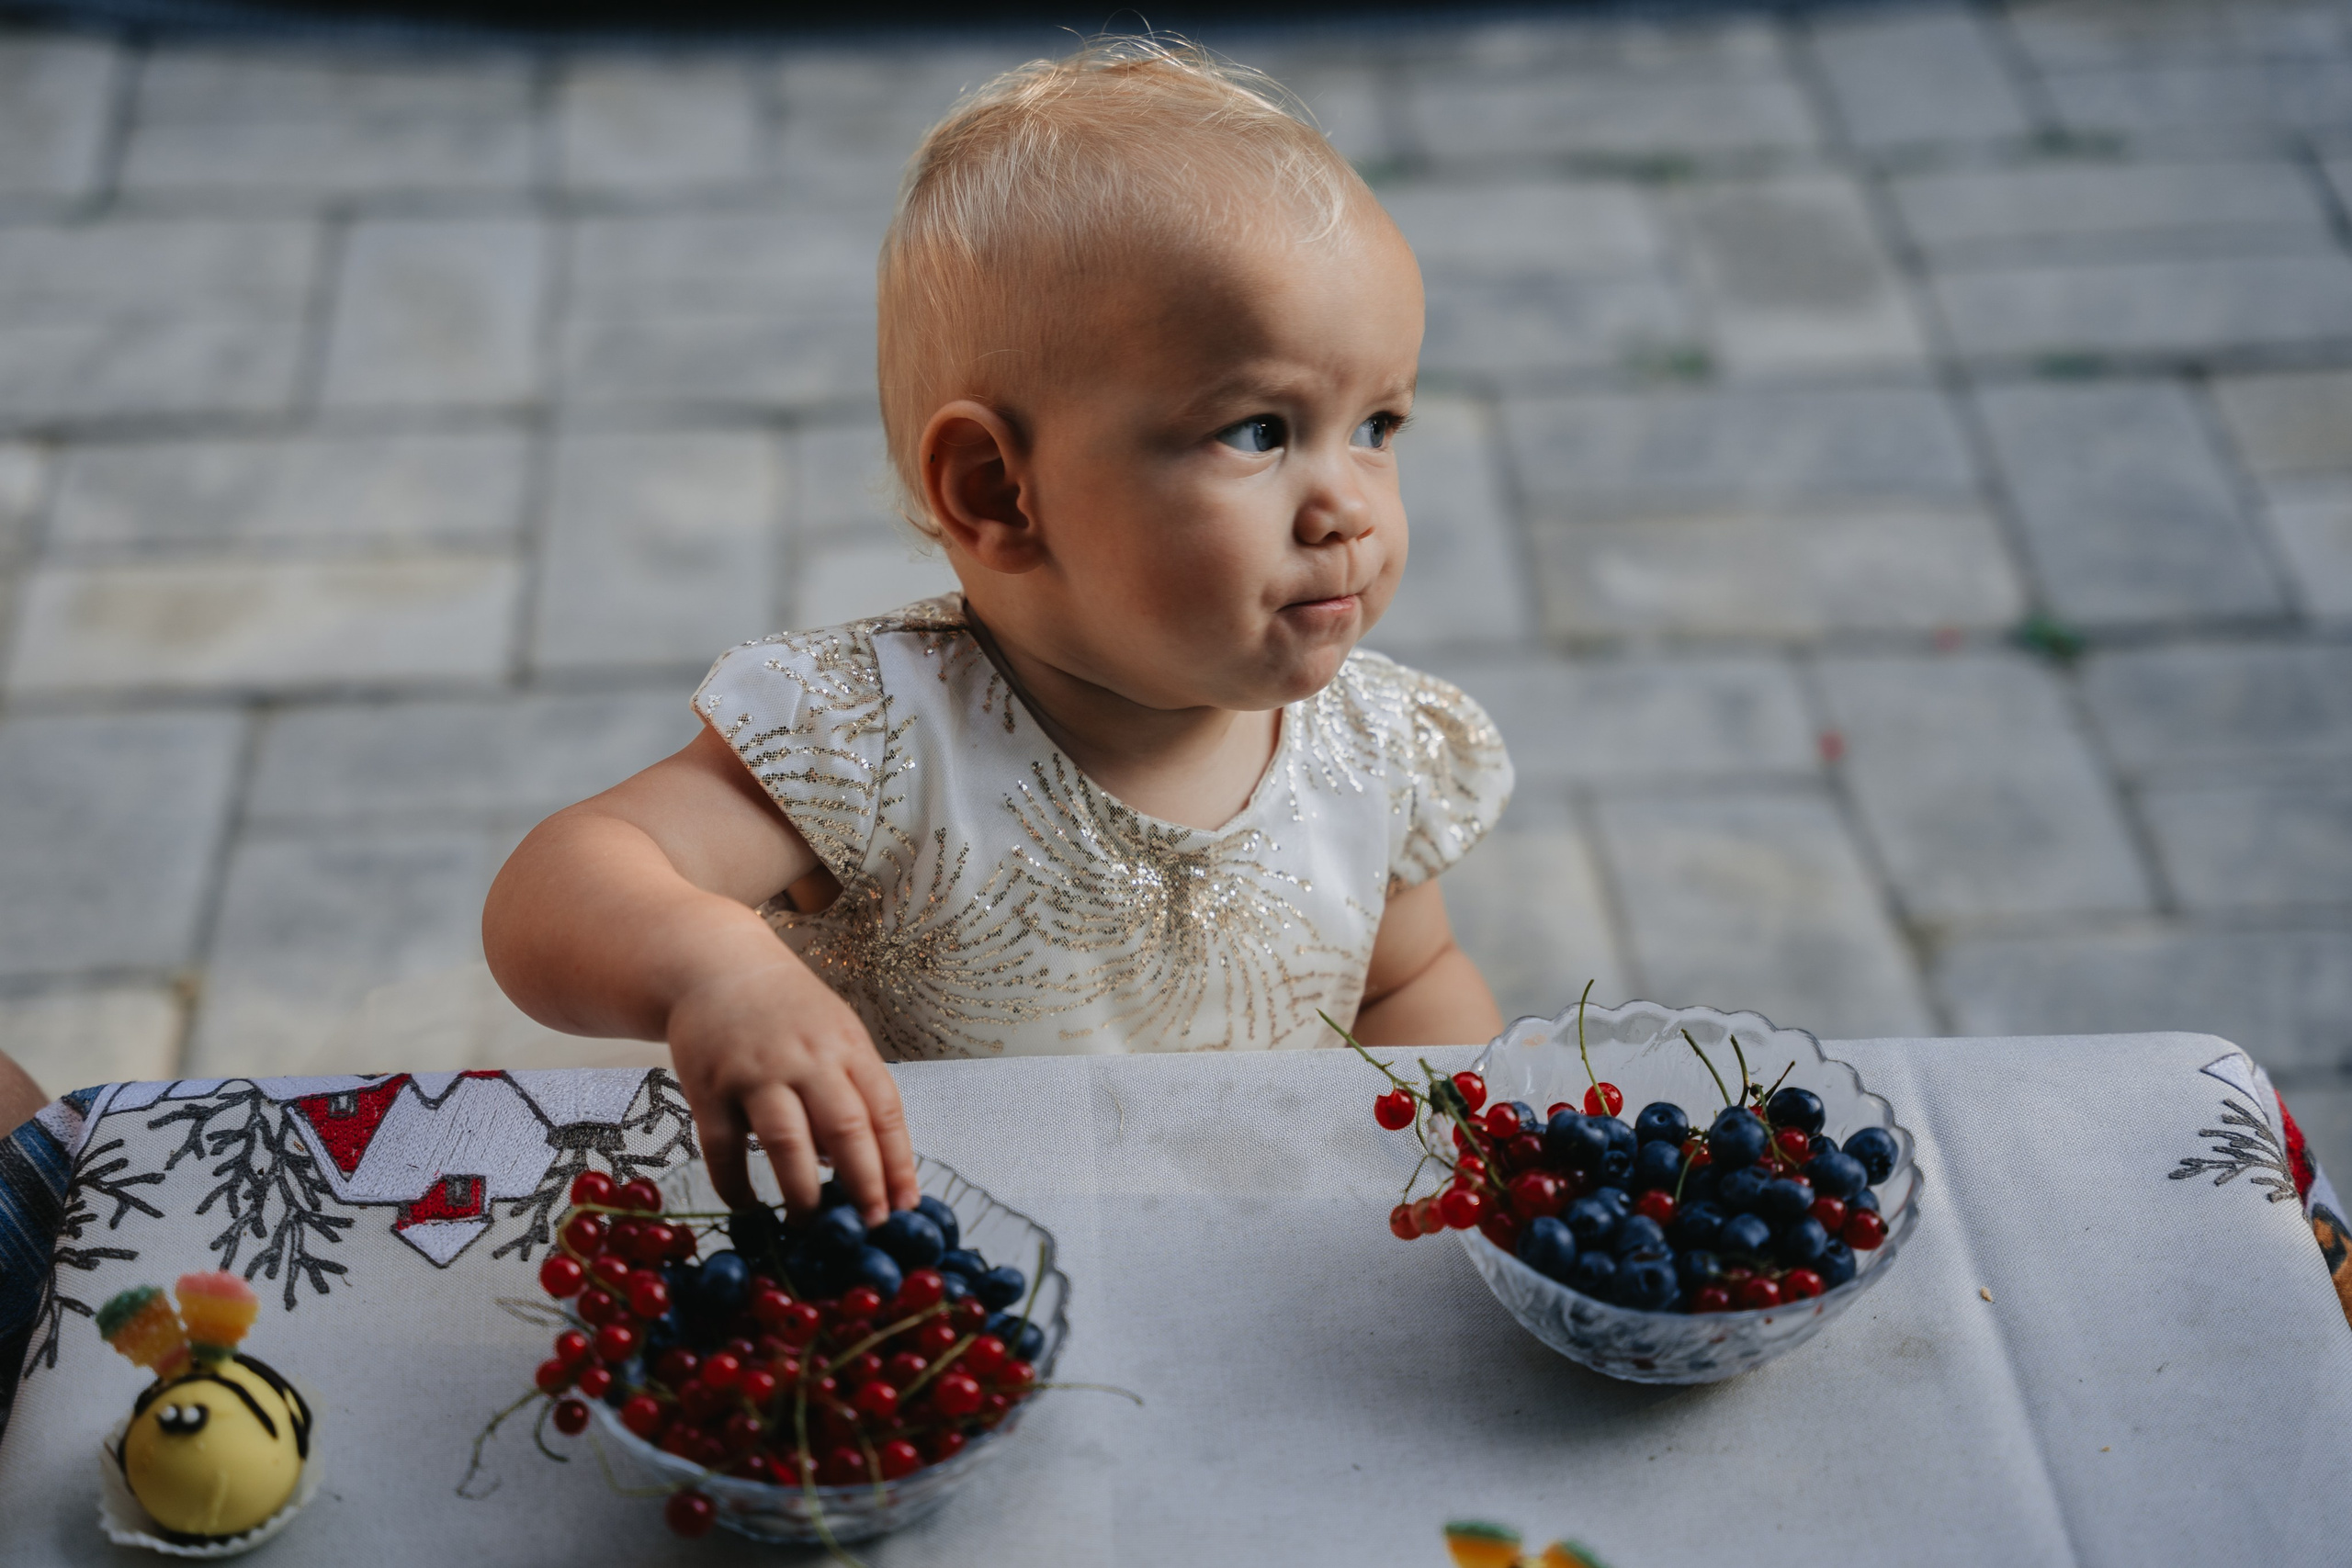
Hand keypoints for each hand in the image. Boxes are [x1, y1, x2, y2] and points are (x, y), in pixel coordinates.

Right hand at [665, 953, 919, 1224]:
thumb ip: (852, 1090)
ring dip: (802, 1192)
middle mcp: (806, 1059)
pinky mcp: (709, 1088)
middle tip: (869, 1226)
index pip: (884, 1110)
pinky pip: (724, 1149)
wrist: (715, 966)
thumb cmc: (787, 1010)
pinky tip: (749, 1206)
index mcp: (847, 1046)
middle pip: (845, 1128)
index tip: (906, 1207)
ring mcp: (756, 1073)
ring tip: (811, 1226)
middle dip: (863, 1184)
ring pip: (786, 1142)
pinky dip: (736, 1185)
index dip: (899, 1163)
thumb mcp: (834, 1033)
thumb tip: (863, 1167)